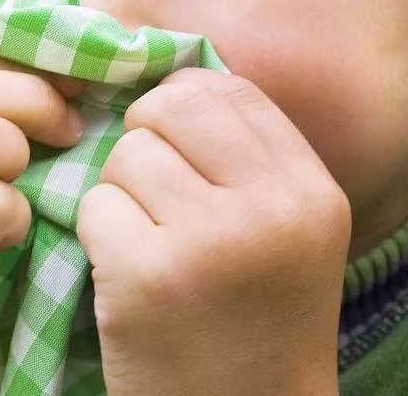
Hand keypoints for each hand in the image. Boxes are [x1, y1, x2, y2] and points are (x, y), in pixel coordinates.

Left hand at [77, 69, 349, 395]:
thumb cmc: (258, 323)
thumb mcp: (289, 234)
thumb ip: (250, 161)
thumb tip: (174, 84)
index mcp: (312, 191)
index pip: (233, 89)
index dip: (187, 101)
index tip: (173, 139)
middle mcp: (271, 208)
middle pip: (174, 106)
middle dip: (145, 134)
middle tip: (148, 183)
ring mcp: (209, 241)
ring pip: (127, 155)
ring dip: (120, 192)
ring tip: (148, 241)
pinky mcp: (148, 277)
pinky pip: (95, 206)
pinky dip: (98, 235)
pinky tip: (126, 274)